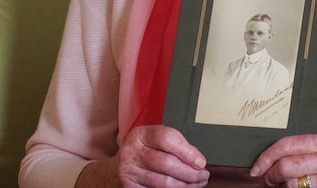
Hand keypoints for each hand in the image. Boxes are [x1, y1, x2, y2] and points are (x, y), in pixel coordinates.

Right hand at [76, 125, 209, 187]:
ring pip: (164, 182)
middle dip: (190, 172)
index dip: (187, 151)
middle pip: (167, 163)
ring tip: (198, 183)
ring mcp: (129, 172)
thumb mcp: (151, 141)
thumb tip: (197, 160)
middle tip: (204, 175)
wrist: (112, 172)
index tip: (201, 162)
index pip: (167, 138)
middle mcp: (132, 152)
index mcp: (140, 134)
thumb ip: (172, 144)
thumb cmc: (141, 153)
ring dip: (186, 185)